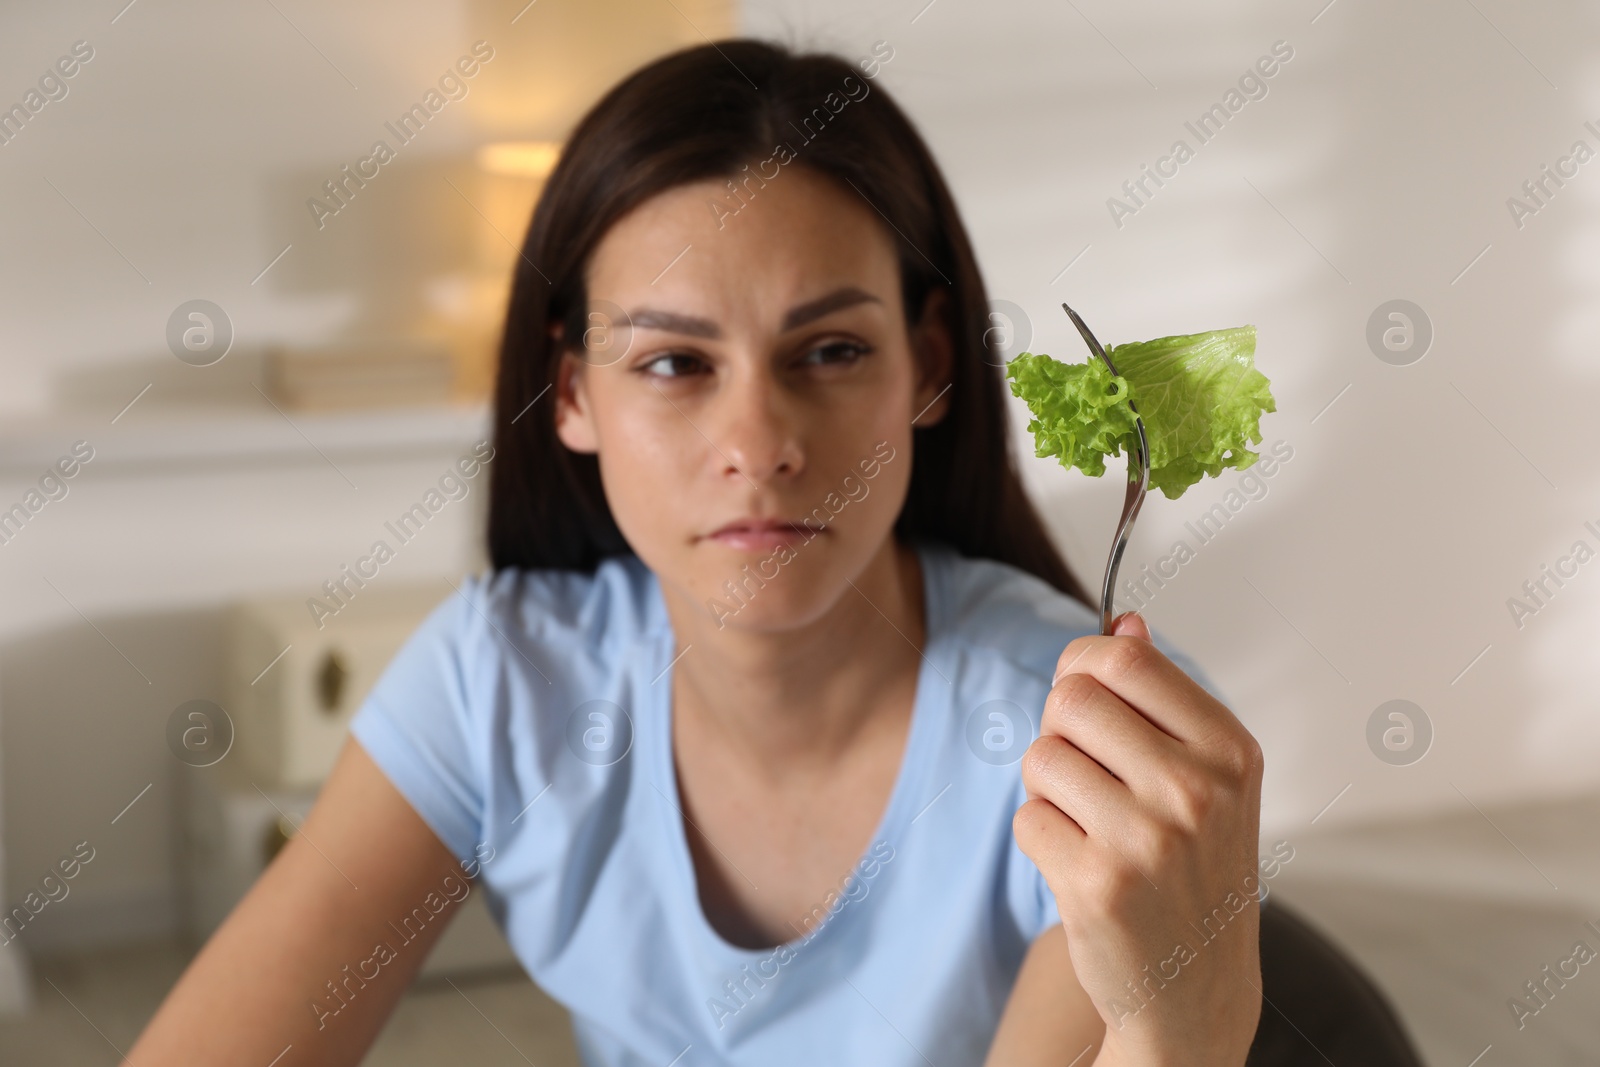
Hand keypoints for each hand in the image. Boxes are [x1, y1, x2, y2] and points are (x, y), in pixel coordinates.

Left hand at [1012, 612, 1264, 1066]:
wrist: (1196, 989)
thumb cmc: (1197, 873)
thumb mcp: (1209, 779)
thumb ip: (1163, 696)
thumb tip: (1124, 622)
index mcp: (1229, 751)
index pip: (1124, 661)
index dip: (1082, 667)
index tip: (1085, 692)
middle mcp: (1196, 791)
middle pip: (1069, 701)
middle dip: (1060, 730)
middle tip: (1086, 771)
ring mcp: (1146, 840)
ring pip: (1040, 757)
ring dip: (1049, 787)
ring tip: (1089, 823)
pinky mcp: (1095, 885)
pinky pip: (1027, 817)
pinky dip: (1042, 836)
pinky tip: (1082, 865)